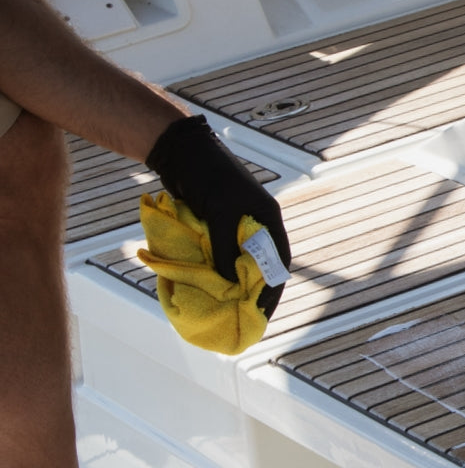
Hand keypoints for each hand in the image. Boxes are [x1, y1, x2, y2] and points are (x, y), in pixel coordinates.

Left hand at [146, 115, 291, 317]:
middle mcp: (255, 223)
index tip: (263, 311)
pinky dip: (217, 268)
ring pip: (239, 259)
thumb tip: (230, 282)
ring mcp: (235, 223)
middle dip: (254, 289)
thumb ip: (226, 247)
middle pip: (260, 263)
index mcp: (267, 218)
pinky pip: (221, 252)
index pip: (278, 260)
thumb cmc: (208, 177)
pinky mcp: (216, 224)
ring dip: (234, 280)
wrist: (182, 152)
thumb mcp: (220, 212)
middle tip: (246, 315)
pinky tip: (211, 284)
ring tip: (227, 305)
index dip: (273, 287)